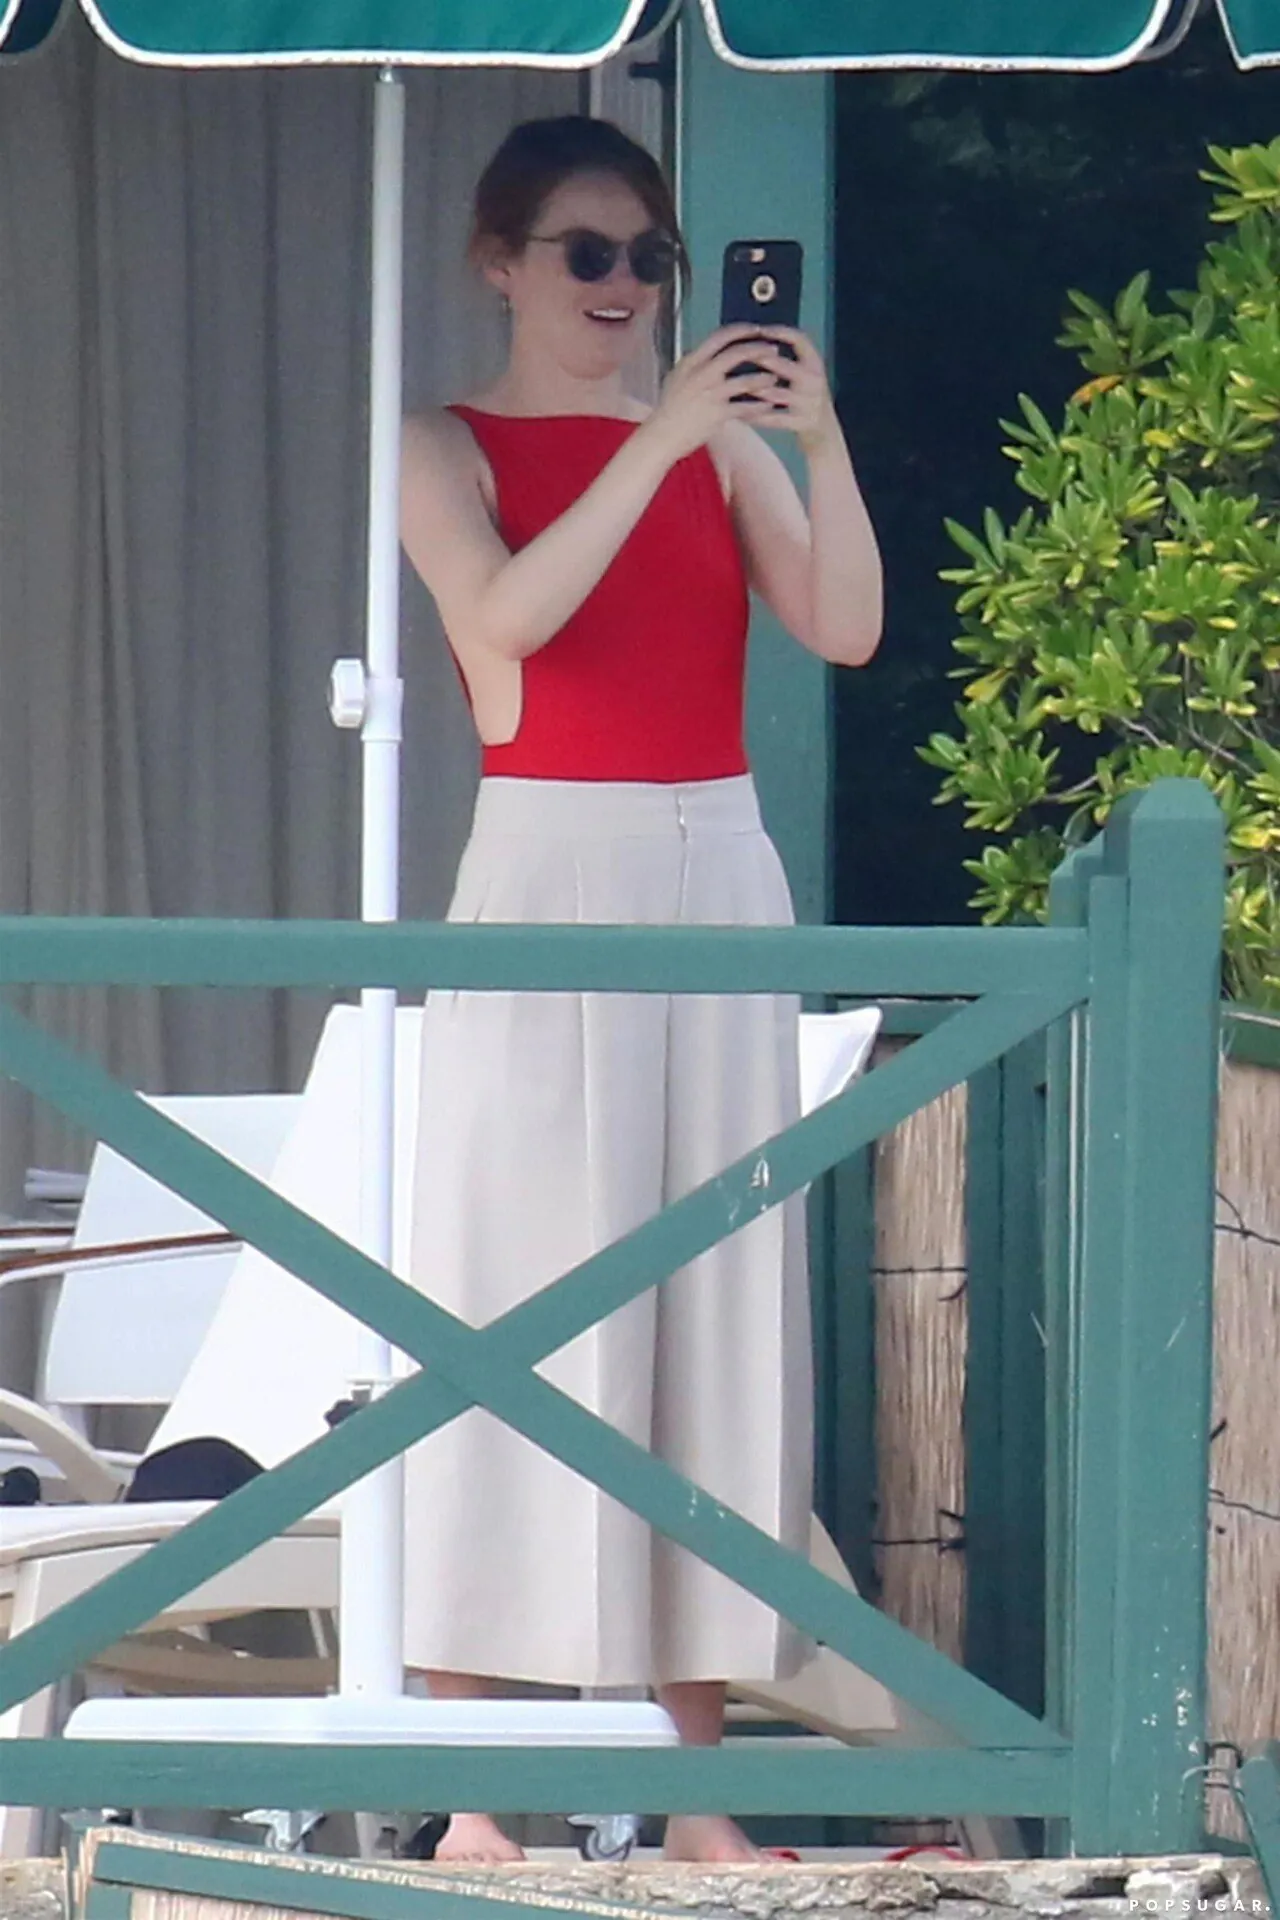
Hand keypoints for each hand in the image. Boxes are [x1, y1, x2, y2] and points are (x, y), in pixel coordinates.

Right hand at [641, 325, 789, 462]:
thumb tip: (707, 353)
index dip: (741, 330)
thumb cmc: (668, 409)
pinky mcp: (717, 414)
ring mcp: (710, 394)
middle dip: (758, 348)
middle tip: (772, 349)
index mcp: (691, 361)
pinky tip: (768, 406)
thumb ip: (694, 364)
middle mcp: (701, 373)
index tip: (755, 329)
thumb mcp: (676, 378)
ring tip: (774, 378)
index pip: (720, 336)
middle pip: (736, 353)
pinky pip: (745, 408)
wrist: (661, 435)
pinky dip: (759, 407)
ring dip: (763, 378)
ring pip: (745, 380)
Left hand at [737, 327, 841, 456]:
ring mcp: (809, 403)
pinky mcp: (802, 423)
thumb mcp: (805, 373)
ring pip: (777, 394)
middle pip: (785, 366)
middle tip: (740, 355)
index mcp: (815, 363)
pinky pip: (775, 419)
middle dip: (762, 359)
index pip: (799, 340)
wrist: (825, 431)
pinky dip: (756, 416)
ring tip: (734, 385)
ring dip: (755, 389)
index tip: (759, 329)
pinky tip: (740, 414)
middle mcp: (814, 380)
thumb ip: (786, 359)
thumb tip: (756, 337)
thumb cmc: (807, 397)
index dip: (779, 332)